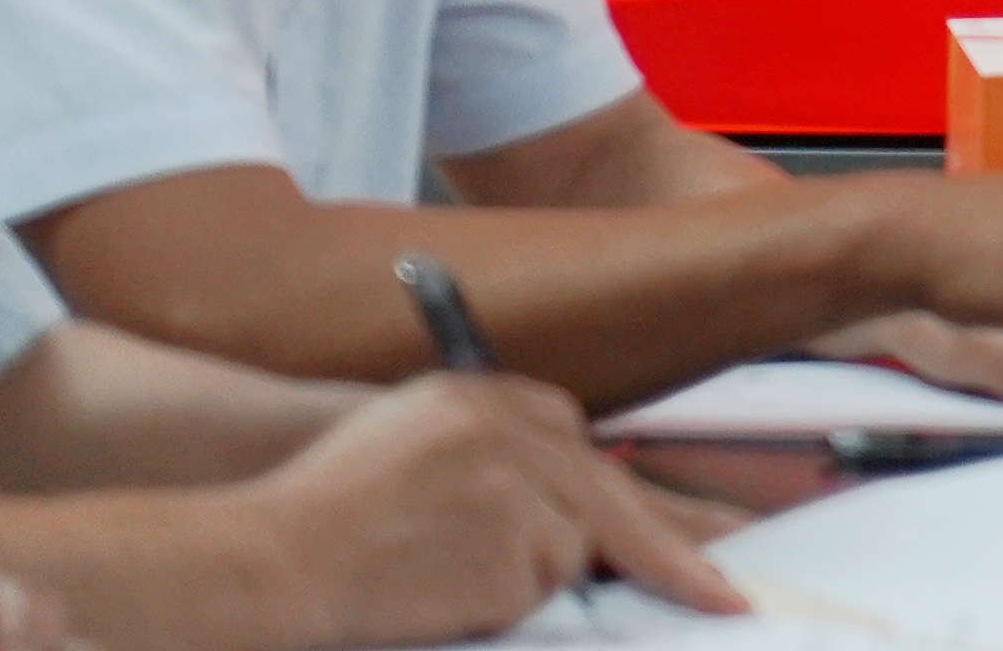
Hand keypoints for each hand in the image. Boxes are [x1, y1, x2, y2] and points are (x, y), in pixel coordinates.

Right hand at [237, 372, 742, 642]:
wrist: (272, 558)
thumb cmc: (321, 512)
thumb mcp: (408, 438)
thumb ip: (487, 446)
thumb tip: (563, 491)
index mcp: (484, 399)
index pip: (577, 445)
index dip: (613, 494)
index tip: (676, 526)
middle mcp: (515, 434)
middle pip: (610, 494)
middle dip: (670, 548)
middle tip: (730, 594)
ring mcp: (524, 490)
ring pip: (569, 550)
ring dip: (530, 575)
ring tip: (437, 573)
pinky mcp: (520, 551)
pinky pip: (537, 589)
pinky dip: (505, 602)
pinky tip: (443, 593)